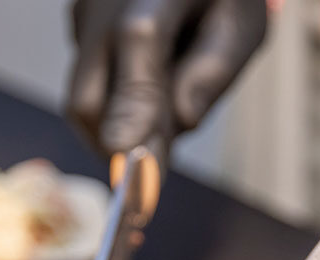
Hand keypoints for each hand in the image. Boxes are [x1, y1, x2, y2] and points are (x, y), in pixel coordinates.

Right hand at [68, 0, 267, 157]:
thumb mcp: (241, 22)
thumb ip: (212, 72)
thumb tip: (180, 122)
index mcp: (150, 1)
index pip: (135, 71)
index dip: (136, 127)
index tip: (142, 182)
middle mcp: (103, 8)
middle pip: (87, 103)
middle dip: (115, 145)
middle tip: (154, 164)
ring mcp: (83, 15)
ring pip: (80, 100)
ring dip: (113, 128)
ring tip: (158, 113)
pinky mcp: (77, 22)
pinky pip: (87, 80)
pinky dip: (112, 102)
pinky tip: (145, 87)